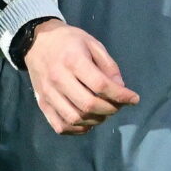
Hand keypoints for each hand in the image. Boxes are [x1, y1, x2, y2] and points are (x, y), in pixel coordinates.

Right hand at [22, 22, 138, 134]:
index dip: (121, 95)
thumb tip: (120, 88)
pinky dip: (77, 130)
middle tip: (118, 106)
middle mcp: (59, 79)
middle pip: (88, 105)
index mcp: (73, 61)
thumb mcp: (92, 44)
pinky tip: (87, 122)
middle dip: (110, 109)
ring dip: (95, 120)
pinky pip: (60, 125)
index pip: (100, 85)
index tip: (134, 98)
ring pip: (75, 118)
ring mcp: (48, 94)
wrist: (36, 41)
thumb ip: (108, 66)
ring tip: (104, 113)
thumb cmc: (68, 41)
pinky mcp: (42, 104)